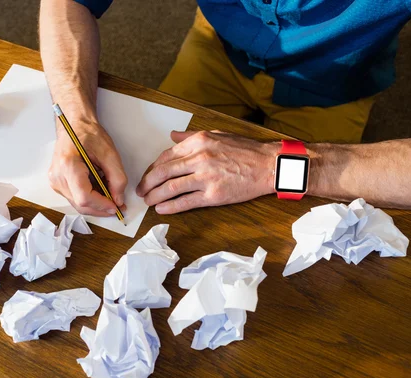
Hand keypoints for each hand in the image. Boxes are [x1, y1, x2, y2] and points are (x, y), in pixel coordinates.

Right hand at [48, 120, 127, 215]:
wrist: (75, 126)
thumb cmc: (89, 134)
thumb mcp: (110, 154)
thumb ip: (117, 179)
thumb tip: (118, 200)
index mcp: (68, 165)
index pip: (84, 197)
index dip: (102, 205)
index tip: (116, 206)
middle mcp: (57, 176)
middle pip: (80, 204)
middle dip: (101, 208)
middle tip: (117, 206)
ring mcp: (55, 181)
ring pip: (77, 204)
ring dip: (96, 204)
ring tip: (109, 195)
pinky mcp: (57, 183)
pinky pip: (74, 198)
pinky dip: (89, 198)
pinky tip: (99, 191)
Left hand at [136, 130, 278, 213]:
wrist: (269, 165)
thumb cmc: (246, 150)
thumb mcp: (217, 134)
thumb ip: (191, 136)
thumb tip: (172, 135)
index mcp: (199, 142)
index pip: (166, 156)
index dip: (153, 168)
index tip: (148, 175)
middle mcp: (200, 158)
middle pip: (163, 172)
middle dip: (147, 183)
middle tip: (141, 190)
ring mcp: (206, 177)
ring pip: (170, 188)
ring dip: (154, 196)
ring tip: (148, 201)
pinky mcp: (213, 195)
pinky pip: (185, 202)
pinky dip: (170, 206)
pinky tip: (161, 209)